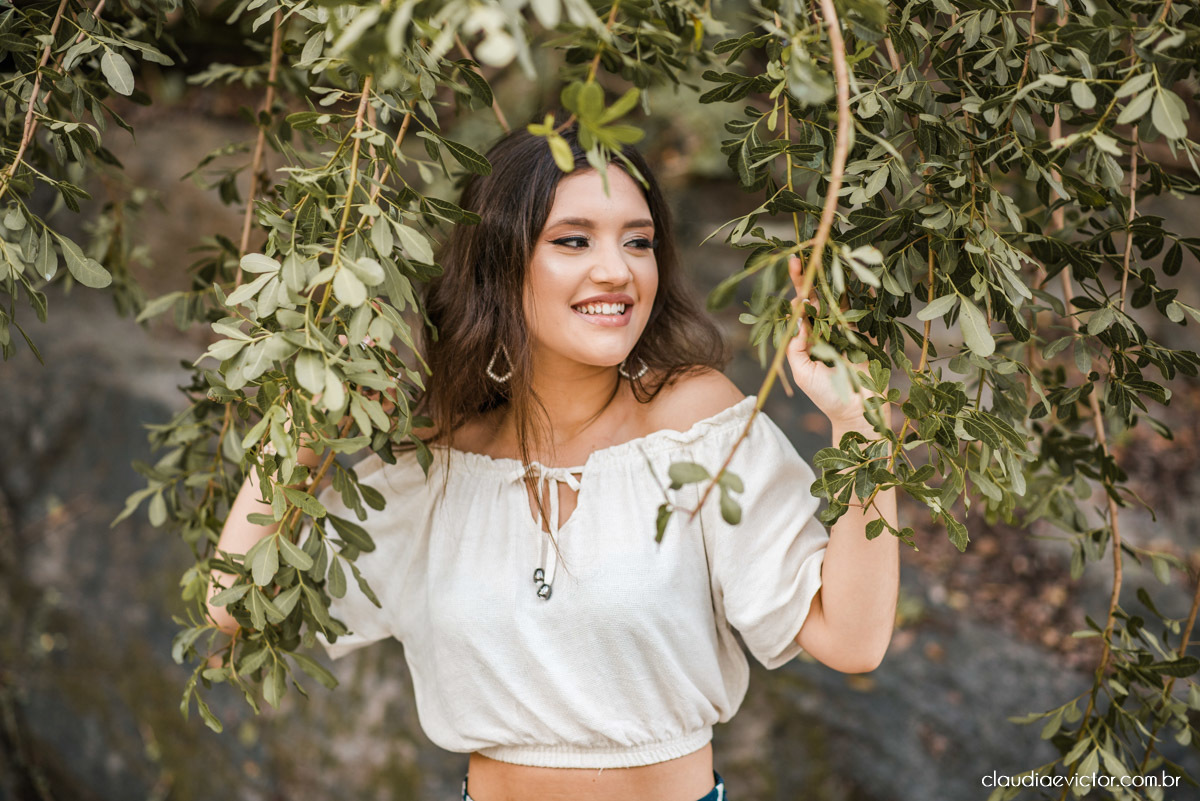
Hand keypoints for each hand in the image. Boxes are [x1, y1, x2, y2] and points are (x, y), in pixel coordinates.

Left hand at [785, 255, 879, 430]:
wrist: (858, 413)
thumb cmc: (827, 396)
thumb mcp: (803, 373)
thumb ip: (796, 347)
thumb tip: (795, 316)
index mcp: (811, 336)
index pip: (802, 307)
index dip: (798, 287)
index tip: (794, 265)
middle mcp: (829, 329)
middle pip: (820, 297)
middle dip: (814, 275)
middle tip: (806, 253)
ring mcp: (851, 330)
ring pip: (843, 300)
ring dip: (838, 278)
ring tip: (832, 254)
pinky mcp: (870, 335)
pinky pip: (869, 312)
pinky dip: (868, 294)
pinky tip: (865, 276)